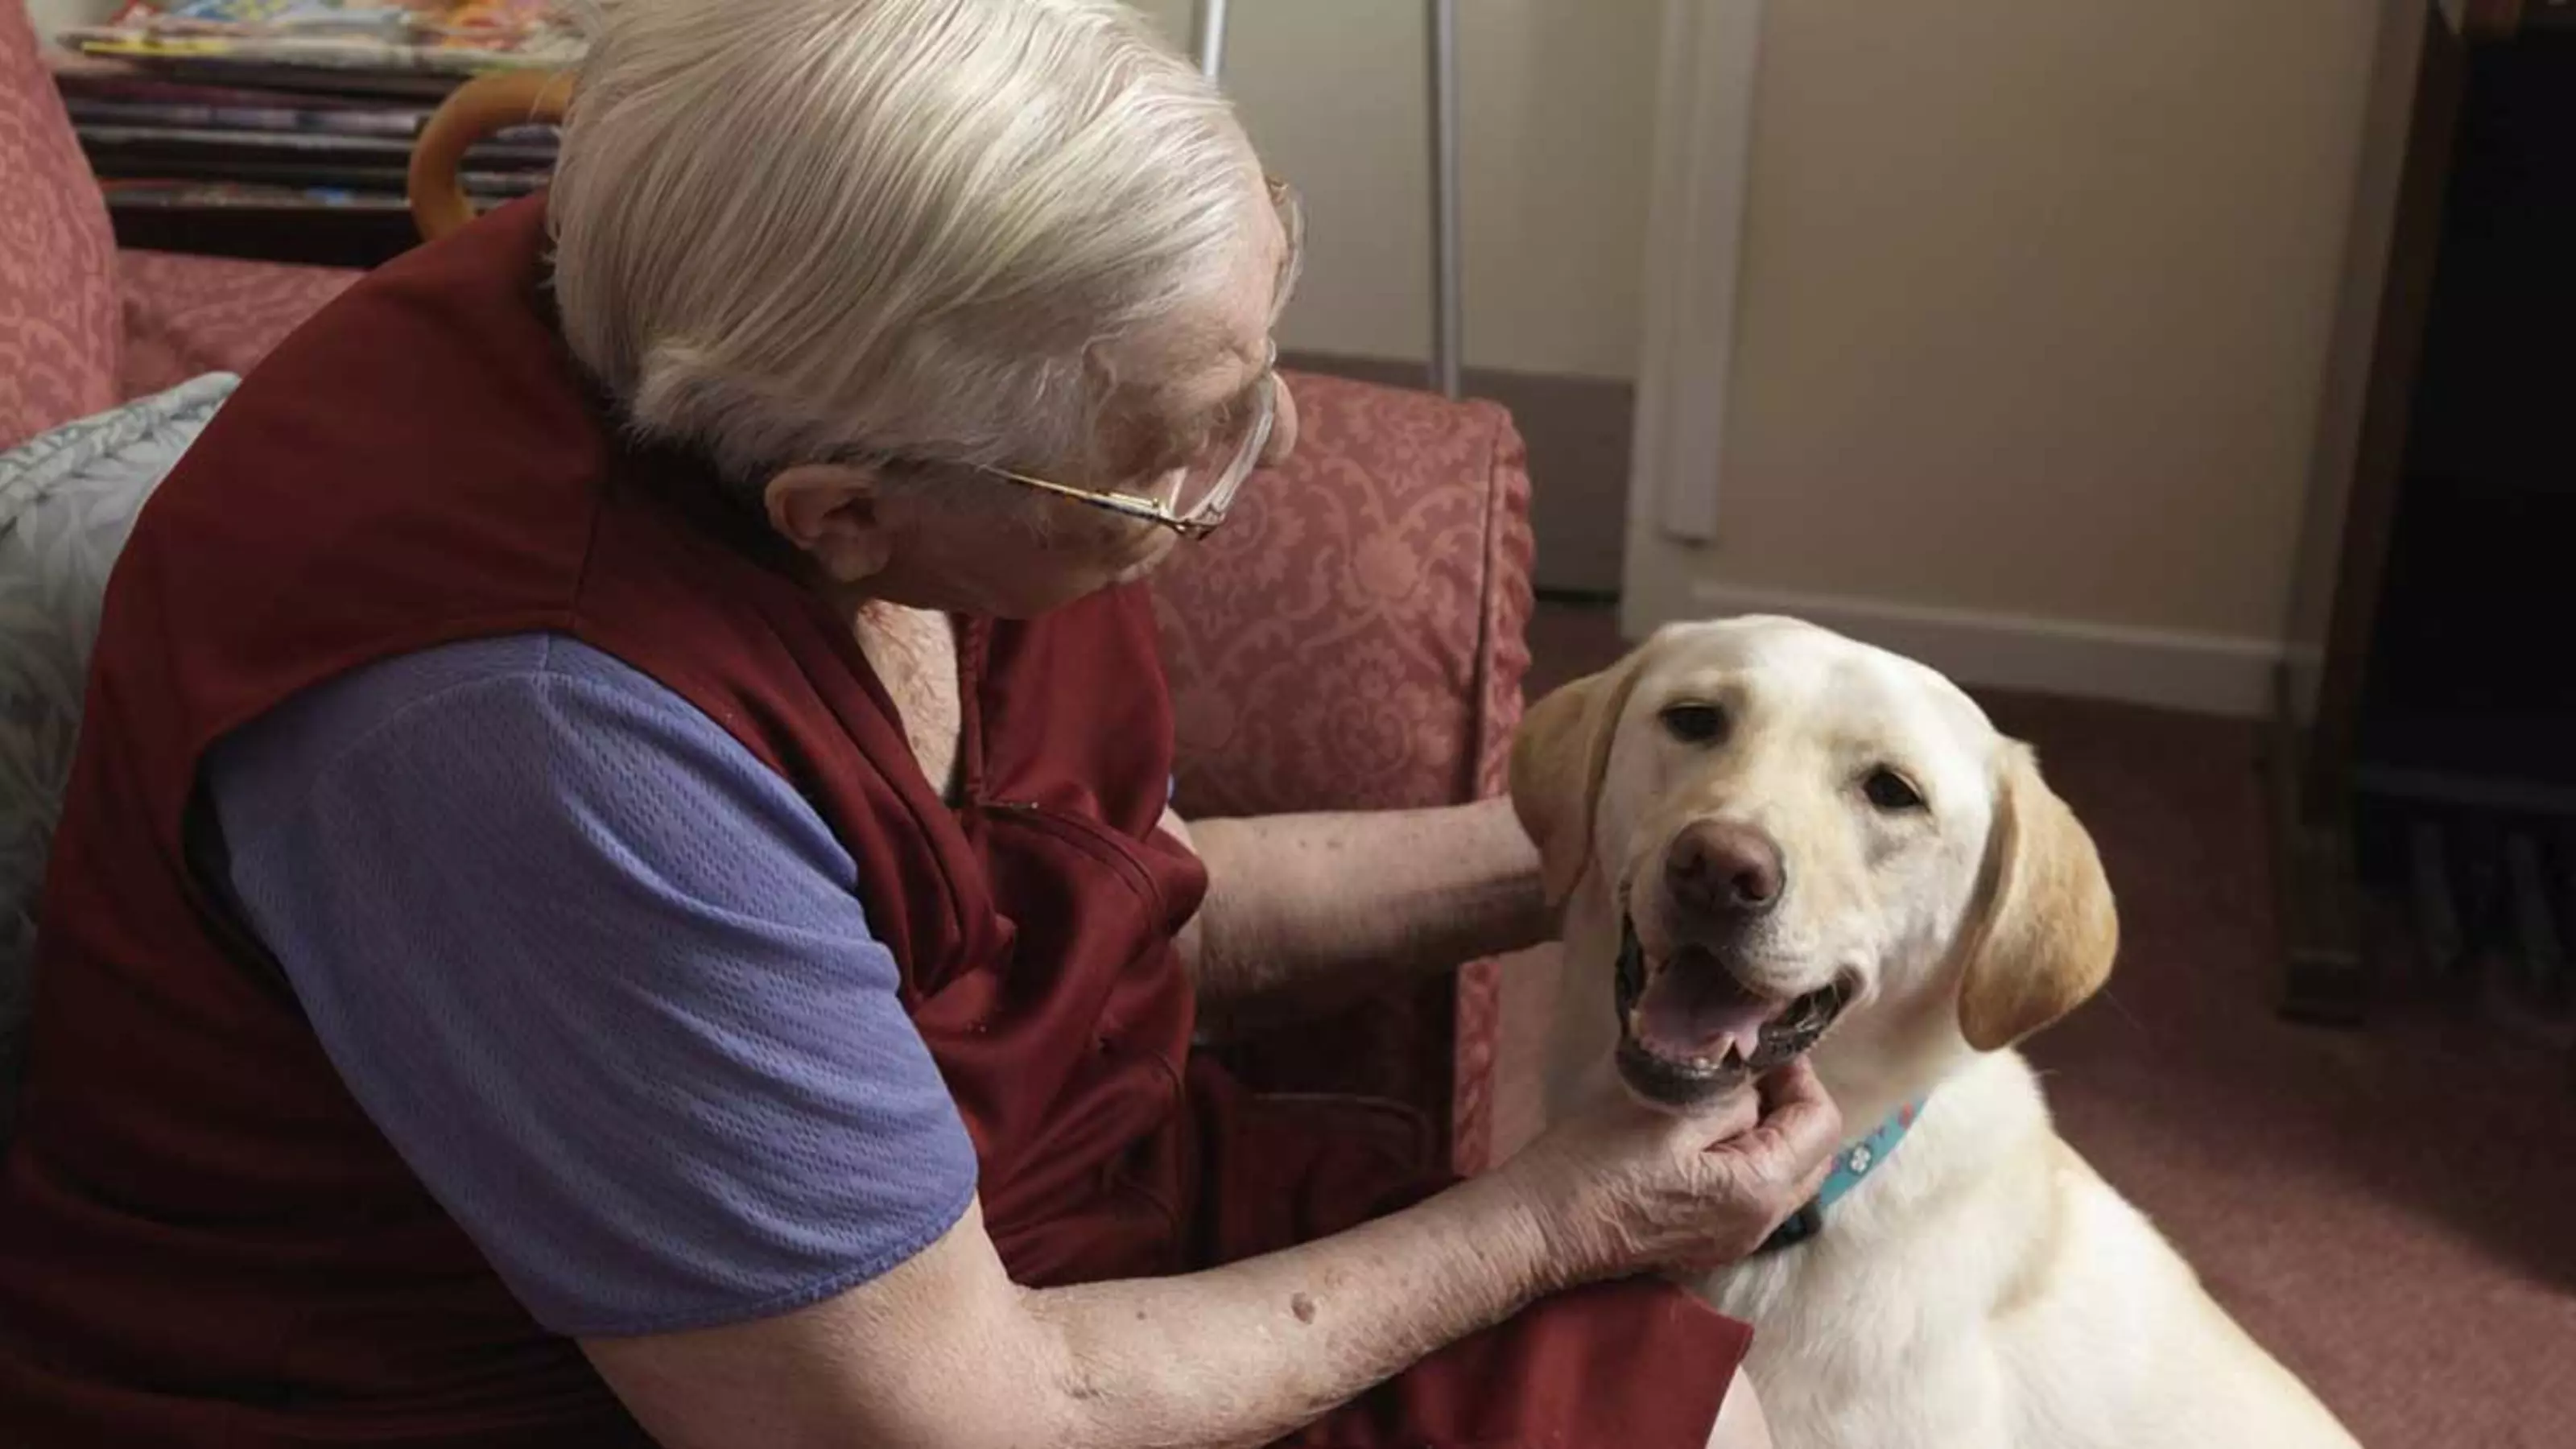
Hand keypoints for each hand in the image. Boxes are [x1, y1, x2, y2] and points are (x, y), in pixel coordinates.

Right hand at [1498, 1060, 1842, 1287]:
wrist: (1538, 1230)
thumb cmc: (1594, 1164)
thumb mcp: (1667, 1110)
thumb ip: (1732, 1092)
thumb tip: (1761, 1076)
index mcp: (1760, 1189)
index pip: (1821, 1122)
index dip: (1800, 1074)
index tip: (1760, 1046)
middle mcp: (1761, 1224)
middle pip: (1812, 1153)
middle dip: (1790, 1103)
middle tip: (1746, 1066)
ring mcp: (1734, 1239)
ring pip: (1783, 1174)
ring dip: (1767, 1129)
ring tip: (1720, 1094)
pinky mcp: (1707, 1241)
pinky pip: (1751, 1193)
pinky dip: (1744, 1157)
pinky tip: (1699, 1133)